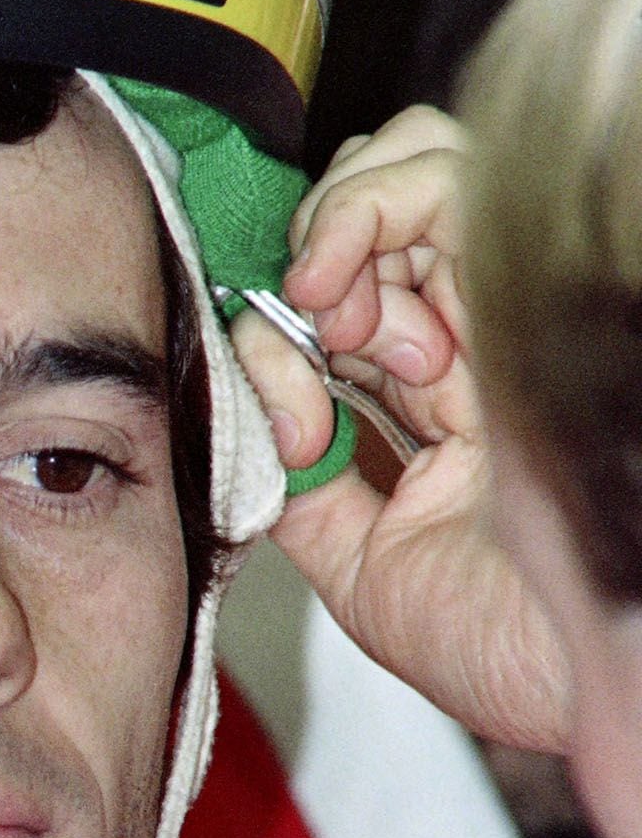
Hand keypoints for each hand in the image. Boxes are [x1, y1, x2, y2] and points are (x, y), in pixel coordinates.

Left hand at [231, 105, 571, 752]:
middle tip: (308, 336)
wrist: (587, 672)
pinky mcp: (540, 278)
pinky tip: (340, 293)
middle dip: (313, 253)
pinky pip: (449, 180)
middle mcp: (489, 340)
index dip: (288, 311)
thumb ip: (305, 491)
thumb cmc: (512, 646)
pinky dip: (363, 211)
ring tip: (335, 320)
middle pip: (387, 206)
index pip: (355, 293)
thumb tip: (249, 415)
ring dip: (339, 231)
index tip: (262, 380)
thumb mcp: (367, 569)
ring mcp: (519, 304)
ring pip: (419, 165)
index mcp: (455, 401)